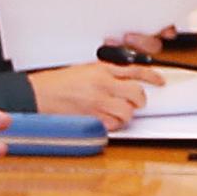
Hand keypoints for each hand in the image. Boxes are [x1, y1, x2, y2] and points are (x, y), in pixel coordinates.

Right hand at [27, 60, 160, 124]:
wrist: (37, 94)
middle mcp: (103, 85)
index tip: (159, 81)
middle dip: (140, 101)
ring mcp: (98, 103)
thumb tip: (122, 79)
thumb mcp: (84, 70)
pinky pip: (113, 125)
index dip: (152, 76)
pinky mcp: (91, 118)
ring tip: (115, 113)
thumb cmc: (56, 84)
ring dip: (125, 115)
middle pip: (137, 94)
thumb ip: (105, 73)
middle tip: (136, 103)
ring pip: (127, 113)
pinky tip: (104, 121)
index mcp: (101, 70)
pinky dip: (112, 125)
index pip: (136, 70)